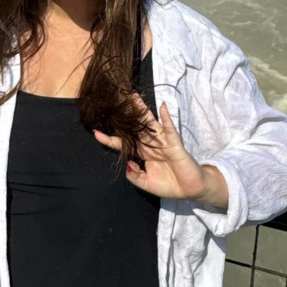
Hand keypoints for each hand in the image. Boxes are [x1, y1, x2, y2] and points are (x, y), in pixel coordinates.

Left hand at [94, 99, 227, 208]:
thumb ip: (135, 176)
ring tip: (134, 97)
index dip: (110, 139)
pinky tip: (162, 107)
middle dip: (125, 116)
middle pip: (135, 128)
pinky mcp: (174, 143)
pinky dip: (167, 118)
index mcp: (143, 153)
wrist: (190, 190)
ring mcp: (163, 142)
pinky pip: (170, 129)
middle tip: (115, 102)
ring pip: (150, 124)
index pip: (123, 143)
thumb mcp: (147, 184)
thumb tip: (127, 163)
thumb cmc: (170, 185)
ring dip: (142, 110)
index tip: (95, 132)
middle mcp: (151, 144)